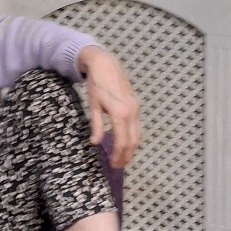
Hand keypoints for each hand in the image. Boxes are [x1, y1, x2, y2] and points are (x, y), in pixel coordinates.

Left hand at [77, 46, 140, 167]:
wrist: (106, 65)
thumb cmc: (96, 84)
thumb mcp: (93, 106)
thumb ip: (96, 126)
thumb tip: (95, 143)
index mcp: (119, 113)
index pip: (122, 141)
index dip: (118, 155)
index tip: (113, 164)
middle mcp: (131, 112)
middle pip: (133, 141)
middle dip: (127, 156)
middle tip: (119, 166)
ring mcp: (136, 109)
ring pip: (138, 135)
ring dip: (132, 149)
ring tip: (123, 158)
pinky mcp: (136, 106)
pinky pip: (138, 127)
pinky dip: (134, 138)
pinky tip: (127, 143)